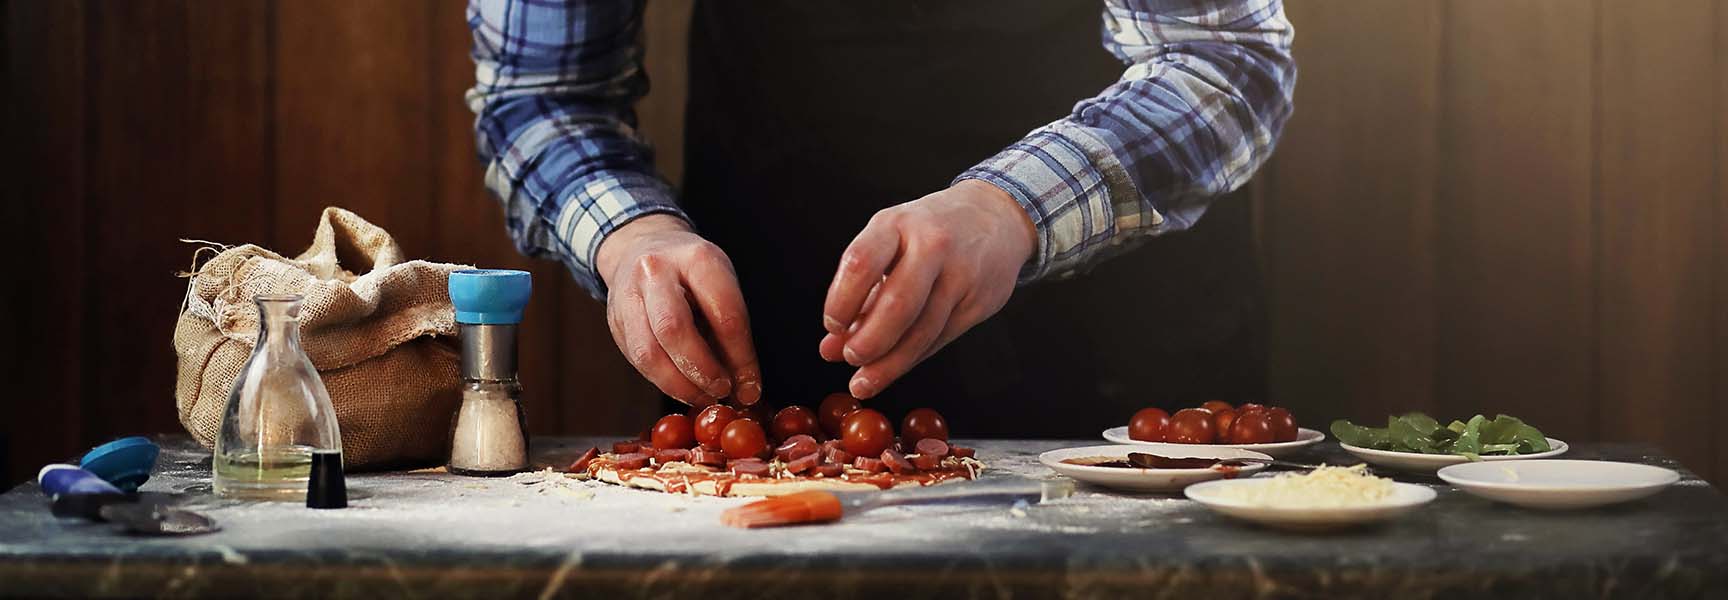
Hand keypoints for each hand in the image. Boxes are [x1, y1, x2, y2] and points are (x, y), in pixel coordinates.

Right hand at [597, 214, 761, 405]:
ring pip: (648, 352)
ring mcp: (628, 295)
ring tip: (703, 396)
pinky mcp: (615, 320)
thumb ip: (732, 330)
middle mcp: (656, 271)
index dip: (740, 357)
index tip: (751, 386)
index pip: (723, 314)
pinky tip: (683, 388)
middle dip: (702, 370)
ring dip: (679, 385)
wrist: (641, 246)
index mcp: (696, 258)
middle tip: (722, 391)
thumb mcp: (720, 282)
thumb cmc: (691, 271)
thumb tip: (746, 387)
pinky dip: (663, 381)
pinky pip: (637, 360)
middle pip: (674, 330)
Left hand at [819, 180, 1035, 398]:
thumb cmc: (931, 230)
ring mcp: (961, 274)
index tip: (832, 325)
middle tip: (851, 358)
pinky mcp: (979, 301)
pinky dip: (913, 357)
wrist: (996, 216)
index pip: (862, 262)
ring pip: (923, 330)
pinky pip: (941, 338)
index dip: (842, 300)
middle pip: (898, 303)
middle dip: (870, 340)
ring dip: (890, 363)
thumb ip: (860, 293)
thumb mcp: (890, 243)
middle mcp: (932, 245)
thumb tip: (831, 347)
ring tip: (865, 381)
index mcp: (897, 224)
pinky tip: (896, 366)